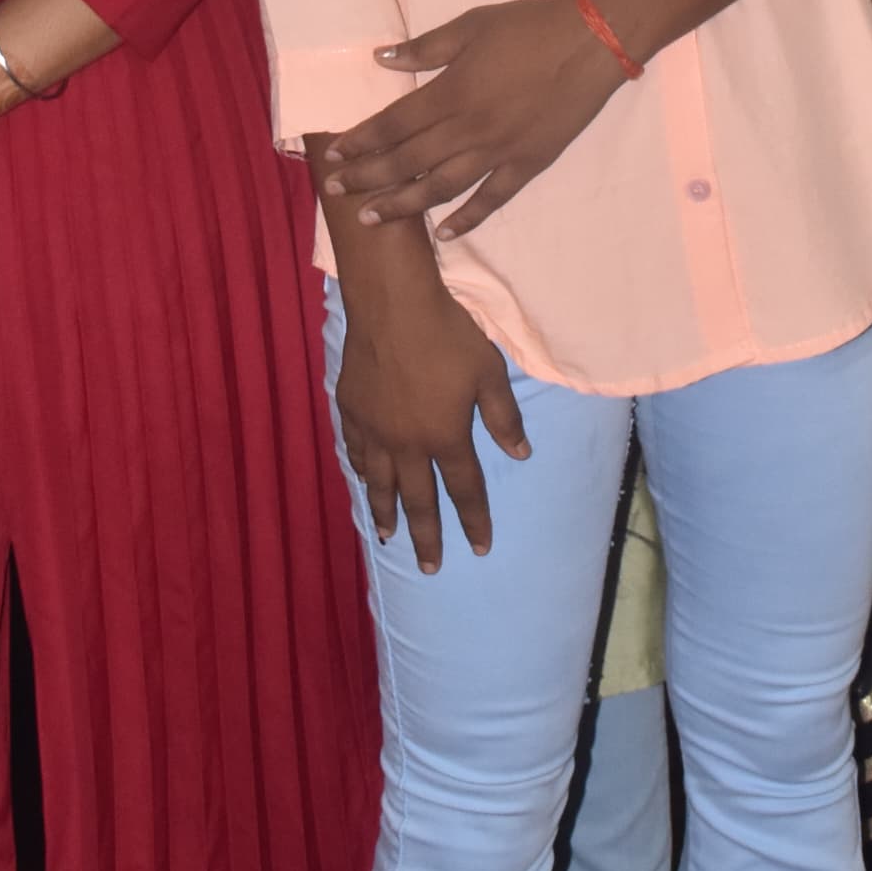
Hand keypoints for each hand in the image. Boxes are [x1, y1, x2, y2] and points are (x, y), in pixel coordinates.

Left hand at [322, 0, 625, 239]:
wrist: (592, 42)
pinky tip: (442, 233)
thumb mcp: (472, 25)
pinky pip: (491, 199)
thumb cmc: (529, 27)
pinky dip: (466, 219)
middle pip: (408, 160)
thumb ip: (425, 47)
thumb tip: (381, 58)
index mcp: (452, 92)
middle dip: (368, 178)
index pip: (394, 125)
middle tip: (336, 193)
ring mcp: (499, 152)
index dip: (361, 141)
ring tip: (371, 218)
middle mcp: (469, 129)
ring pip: (441, 187)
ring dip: (403, 204)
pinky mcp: (527, 165)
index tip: (334, 156)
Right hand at [332, 260, 528, 566]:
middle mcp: (407, 443)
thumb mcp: (489, 372)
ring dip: (386, 513)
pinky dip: (359, 469)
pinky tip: (361, 478)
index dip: (475, 521)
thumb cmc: (448, 334)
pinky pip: (354, 449)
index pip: (464, 490)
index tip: (480, 549)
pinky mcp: (351, 408)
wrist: (392, 303)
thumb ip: (504, 417)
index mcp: (445, 437)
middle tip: (429, 567)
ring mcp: (374, 429)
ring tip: (388, 537)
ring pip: (379, 483)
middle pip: (419, 500)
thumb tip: (520, 455)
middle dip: (426, 537)